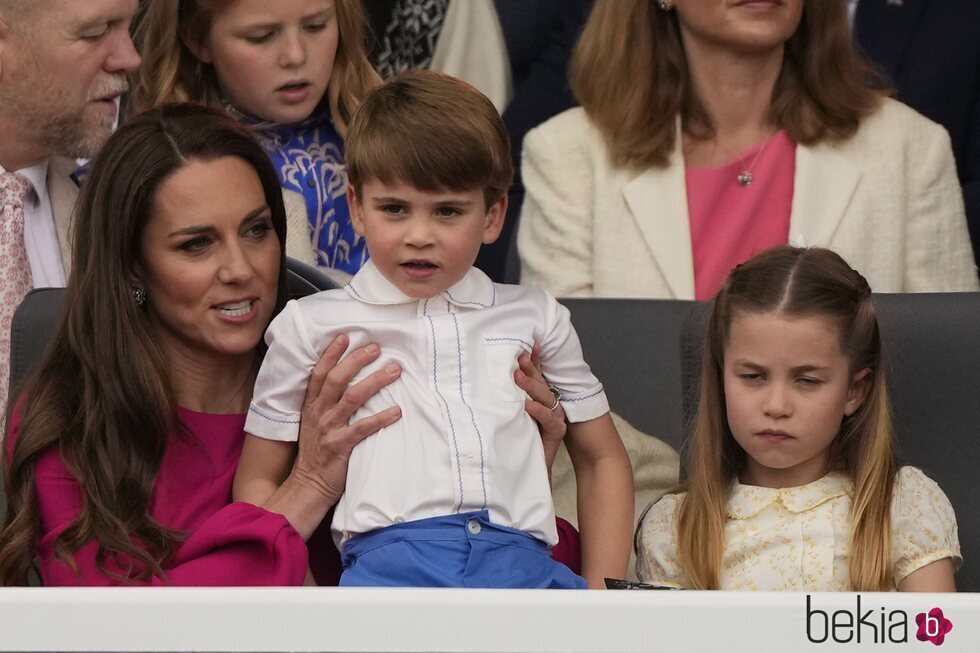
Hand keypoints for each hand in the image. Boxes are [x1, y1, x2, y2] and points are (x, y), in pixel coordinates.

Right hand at [289, 334, 401, 506]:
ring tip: (394, 371)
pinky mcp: (340, 446)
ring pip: (352, 398)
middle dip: (356, 360)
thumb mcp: (314, 424)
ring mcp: (329, 429)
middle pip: (336, 379)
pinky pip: (363, 428)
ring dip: (375, 381)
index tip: (345, 336)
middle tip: (376, 348)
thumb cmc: (316, 453)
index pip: (319, 373)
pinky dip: (381, 418)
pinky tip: (398, 411)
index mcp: (311, 406)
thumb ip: (326, 404)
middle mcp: (319, 414)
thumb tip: (347, 382)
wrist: (307, 485)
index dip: (331, 354)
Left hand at [515, 343, 566, 475]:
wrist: (526, 470)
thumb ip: (507, 397)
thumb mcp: (510, 415)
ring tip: (517, 376)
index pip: (537, 375)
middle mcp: (549, 405)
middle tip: (518, 356)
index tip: (526, 345)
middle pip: (540, 382)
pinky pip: (549, 419)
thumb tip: (493, 377)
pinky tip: (527, 405)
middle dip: (530, 368)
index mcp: (538, 398)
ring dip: (531, 386)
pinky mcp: (556, 433)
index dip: (533, 360)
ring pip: (545, 397)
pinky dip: (538, 411)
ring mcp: (554, 418)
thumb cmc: (517, 441)